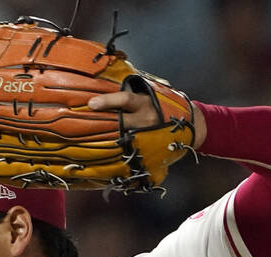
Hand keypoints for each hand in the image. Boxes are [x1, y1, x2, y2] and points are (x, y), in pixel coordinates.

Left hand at [87, 91, 207, 147]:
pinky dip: (116, 153)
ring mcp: (146, 137)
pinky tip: (101, 156)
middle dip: (101, 123)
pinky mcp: (149, 149)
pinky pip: (129, 152)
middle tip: (81, 124)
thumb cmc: (165, 104)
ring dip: (105, 139)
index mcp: (146, 104)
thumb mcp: (152, 93)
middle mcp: (146, 121)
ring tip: (86, 140)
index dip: (108, 101)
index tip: (91, 103)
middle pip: (119, 123)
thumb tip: (107, 86)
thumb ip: (132, 93)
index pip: (125, 100)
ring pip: (122, 139)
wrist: (189, 124)